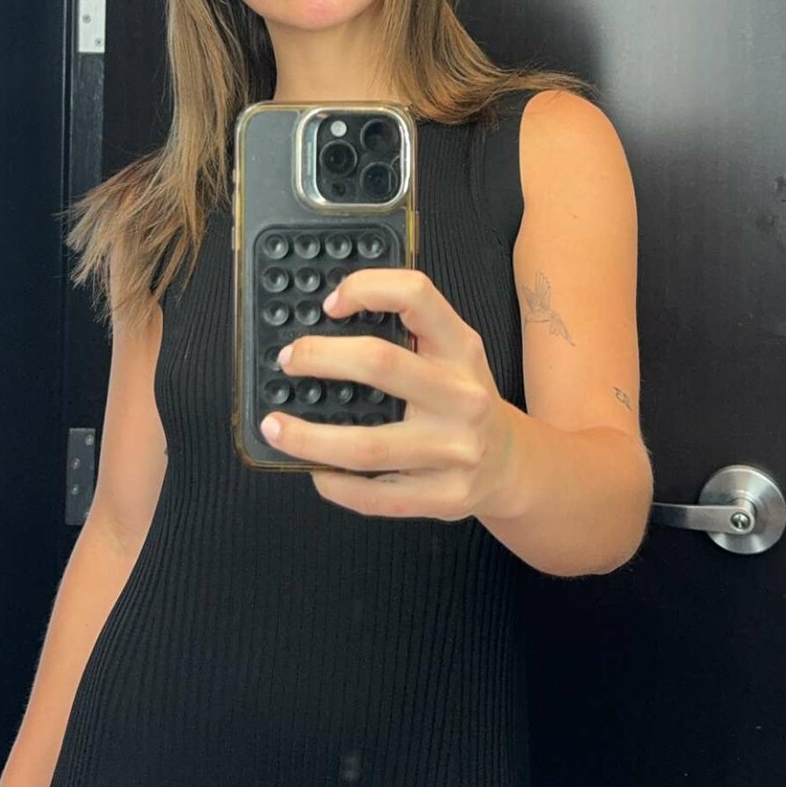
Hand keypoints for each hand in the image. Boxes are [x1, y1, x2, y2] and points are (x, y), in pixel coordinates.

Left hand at [258, 268, 517, 519]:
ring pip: (367, 446)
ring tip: (275, 427)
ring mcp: (455, 451)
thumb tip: (328, 318)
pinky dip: (334, 483)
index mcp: (461, 348)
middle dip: (320, 358)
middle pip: (380, 363)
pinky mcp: (445, 497)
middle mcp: (462, 396)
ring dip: (309, 438)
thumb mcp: (453, 353)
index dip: (366, 289)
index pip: (416, 296)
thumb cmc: (462, 399)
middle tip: (288, 361)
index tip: (329, 304)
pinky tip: (316, 470)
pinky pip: (375, 496)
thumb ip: (408, 331)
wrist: (511, 463)